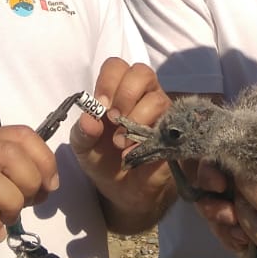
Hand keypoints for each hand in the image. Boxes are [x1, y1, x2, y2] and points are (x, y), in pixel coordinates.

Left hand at [71, 58, 174, 228]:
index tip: (100, 106)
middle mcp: (143, 96)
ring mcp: (162, 113)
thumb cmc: (102, 160)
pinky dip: (148, 137)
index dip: (108, 81)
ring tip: (120, 142)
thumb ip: (82, 132)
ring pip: (157, 98)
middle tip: (113, 119)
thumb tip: (89, 120)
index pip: (117, 67)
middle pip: (142, 72)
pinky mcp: (174, 134)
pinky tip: (133, 152)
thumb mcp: (83, 147)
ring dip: (136, 119)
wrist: (122, 191)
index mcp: (117, 92)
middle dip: (125, 95)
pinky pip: (169, 125)